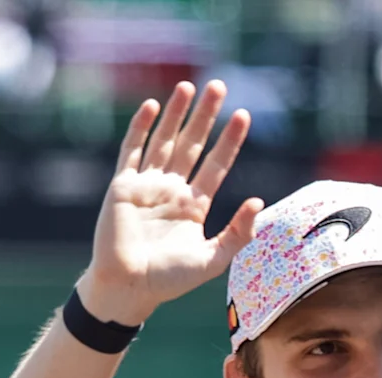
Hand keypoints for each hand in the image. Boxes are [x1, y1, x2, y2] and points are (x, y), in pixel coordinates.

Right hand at [76, 82, 259, 327]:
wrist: (127, 288)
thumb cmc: (168, 281)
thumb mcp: (212, 260)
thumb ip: (237, 233)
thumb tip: (259, 201)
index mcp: (193, 205)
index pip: (216, 164)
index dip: (230, 140)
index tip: (243, 115)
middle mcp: (171, 190)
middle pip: (192, 143)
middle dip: (205, 115)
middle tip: (218, 85)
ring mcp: (147, 186)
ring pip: (164, 140)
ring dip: (176, 113)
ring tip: (188, 86)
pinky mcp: (123, 186)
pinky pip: (132, 151)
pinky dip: (140, 128)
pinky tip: (152, 106)